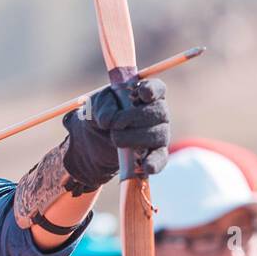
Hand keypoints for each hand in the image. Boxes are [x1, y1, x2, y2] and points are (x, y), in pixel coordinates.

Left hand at [61, 76, 169, 190]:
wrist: (96, 140)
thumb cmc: (101, 115)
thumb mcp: (95, 106)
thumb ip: (102, 107)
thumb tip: (108, 120)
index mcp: (145, 94)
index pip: (157, 88)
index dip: (152, 90)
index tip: (141, 93)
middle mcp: (158, 112)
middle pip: (158, 112)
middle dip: (134, 117)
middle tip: (114, 124)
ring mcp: (159, 133)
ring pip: (157, 135)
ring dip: (135, 138)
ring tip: (115, 140)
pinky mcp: (155, 153)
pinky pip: (161, 158)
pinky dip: (154, 163)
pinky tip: (146, 167)